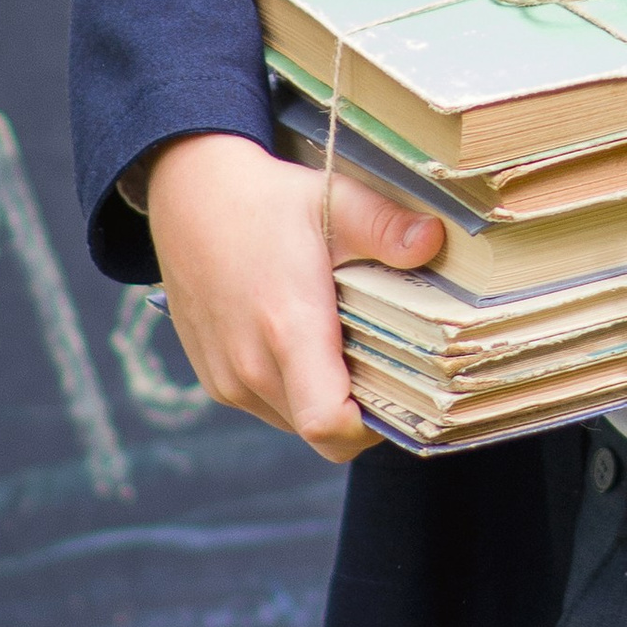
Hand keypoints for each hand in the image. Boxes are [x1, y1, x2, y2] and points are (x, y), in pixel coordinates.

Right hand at [141, 131, 442, 463]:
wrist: (190, 195)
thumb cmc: (269, 198)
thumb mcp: (335, 198)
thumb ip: (387, 226)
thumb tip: (436, 240)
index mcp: (287, 327)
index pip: (328, 423)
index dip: (369, 426)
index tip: (396, 394)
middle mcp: (251, 365)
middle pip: (320, 431)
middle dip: (358, 411)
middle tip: (383, 362)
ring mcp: (227, 378)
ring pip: (294, 423)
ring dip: (324, 401)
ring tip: (342, 346)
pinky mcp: (214, 380)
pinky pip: (268, 408)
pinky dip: (294, 392)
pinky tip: (305, 344)